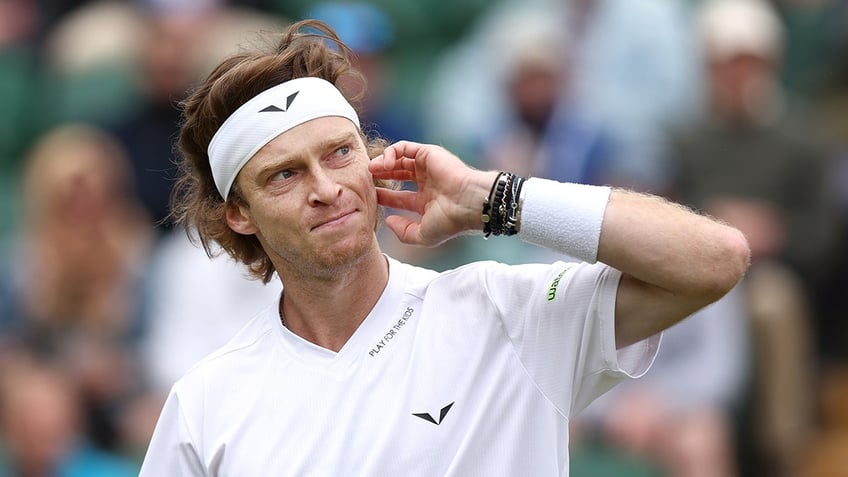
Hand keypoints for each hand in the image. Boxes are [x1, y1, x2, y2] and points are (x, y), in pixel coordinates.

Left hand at [369, 141, 496, 246]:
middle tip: (367, 179)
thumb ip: (404, 232)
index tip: (370, 197)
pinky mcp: (428, 153)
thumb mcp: (423, 235)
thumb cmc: (450, 221)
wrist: (468, 203)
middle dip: (381, 176)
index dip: (384, 196)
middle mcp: (428, 182)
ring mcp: (428, 167)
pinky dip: (391, 152)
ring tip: (371, 169)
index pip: (400, 197)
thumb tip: (388, 221)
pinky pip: (404, 147)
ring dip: (383, 162)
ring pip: (400, 159)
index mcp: (427, 201)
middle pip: (398, 175)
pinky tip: (384, 164)